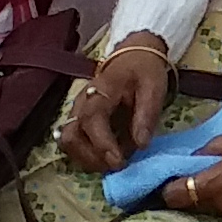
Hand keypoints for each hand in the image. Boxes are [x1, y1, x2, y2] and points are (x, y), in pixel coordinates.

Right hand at [63, 38, 171, 171]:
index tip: (120, 162)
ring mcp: (77, 111)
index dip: (103, 145)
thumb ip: (146, 115)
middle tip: (117, 166)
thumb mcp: (153, 88)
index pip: (93, 122)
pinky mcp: (78, 118)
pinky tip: (105, 157)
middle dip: (91, 158)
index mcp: (100, 92)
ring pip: (67, 142)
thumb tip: (141, 145)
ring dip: (86, 159)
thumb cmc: (144, 71)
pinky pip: (73, 141)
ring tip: (111, 164)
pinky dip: (85, 154)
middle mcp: (81, 103)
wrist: (133, 55)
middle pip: (71, 136)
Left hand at [160, 118, 221, 221]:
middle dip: (186, 191)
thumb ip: (211, 149)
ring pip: (210, 207)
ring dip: (206, 195)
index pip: (175, 196)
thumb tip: (194, 158)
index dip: (166, 186)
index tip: (167, 176)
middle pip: (191, 205)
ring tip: (213, 176)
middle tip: (188, 173)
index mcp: (216, 184)